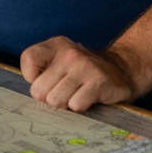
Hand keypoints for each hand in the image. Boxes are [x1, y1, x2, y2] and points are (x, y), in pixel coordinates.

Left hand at [20, 36, 135, 112]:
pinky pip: (75, 105)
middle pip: (38, 90)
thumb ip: (43, 71)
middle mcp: (69, 53)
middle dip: (49, 97)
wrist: (122, 70)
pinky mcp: (98, 82)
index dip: (33, 78)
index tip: (48, 80)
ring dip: (65, 104)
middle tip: (64, 92)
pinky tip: (89, 98)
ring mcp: (84, 66)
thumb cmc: (84, 72)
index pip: (28, 59)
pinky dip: (81, 107)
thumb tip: (33, 94)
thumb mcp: (61, 62)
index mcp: (56, 45)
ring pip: (55, 100)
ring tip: (77, 94)